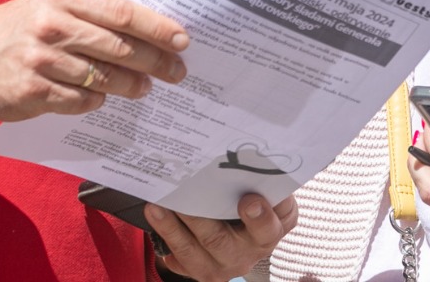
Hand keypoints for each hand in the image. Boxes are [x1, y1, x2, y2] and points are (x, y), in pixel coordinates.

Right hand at [0, 0, 189, 120]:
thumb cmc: (17, 27)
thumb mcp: (49, 3)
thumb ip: (91, 11)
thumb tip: (146, 26)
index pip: (123, 13)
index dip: (158, 28)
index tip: (182, 40)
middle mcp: (52, 26)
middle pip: (120, 48)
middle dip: (155, 62)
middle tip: (176, 71)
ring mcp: (41, 61)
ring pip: (104, 78)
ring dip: (131, 85)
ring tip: (145, 87)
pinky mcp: (32, 93)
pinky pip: (81, 101)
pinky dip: (98, 100)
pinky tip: (104, 97)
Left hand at [146, 193, 297, 280]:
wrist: (251, 238)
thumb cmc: (264, 207)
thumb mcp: (275, 198)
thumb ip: (268, 184)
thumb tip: (254, 158)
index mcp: (267, 235)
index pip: (266, 229)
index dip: (259, 217)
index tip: (248, 200)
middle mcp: (245, 256)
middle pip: (219, 240)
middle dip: (197, 219)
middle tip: (181, 196)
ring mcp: (219, 266)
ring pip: (191, 251)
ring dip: (171, 228)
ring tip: (155, 207)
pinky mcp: (197, 270)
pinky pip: (178, 258)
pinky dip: (164, 238)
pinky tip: (155, 219)